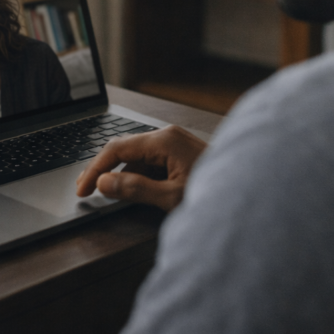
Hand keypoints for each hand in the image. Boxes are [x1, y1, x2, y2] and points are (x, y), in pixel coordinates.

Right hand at [75, 125, 206, 211]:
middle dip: (102, 168)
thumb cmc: (217, 193)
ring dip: (118, 172)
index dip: (95, 169)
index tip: (83, 188)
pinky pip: (150, 160)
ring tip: (102, 191)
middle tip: (84, 188)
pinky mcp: (179, 153)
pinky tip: (127, 188)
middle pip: (124, 148)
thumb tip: (105, 183)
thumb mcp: (171, 197)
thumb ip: (135, 189)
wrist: (250, 189)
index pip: (117, 148)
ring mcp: (174, 143)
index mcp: (164, 140)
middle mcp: (168, 136)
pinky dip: (135, 174)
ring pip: (136, 155)